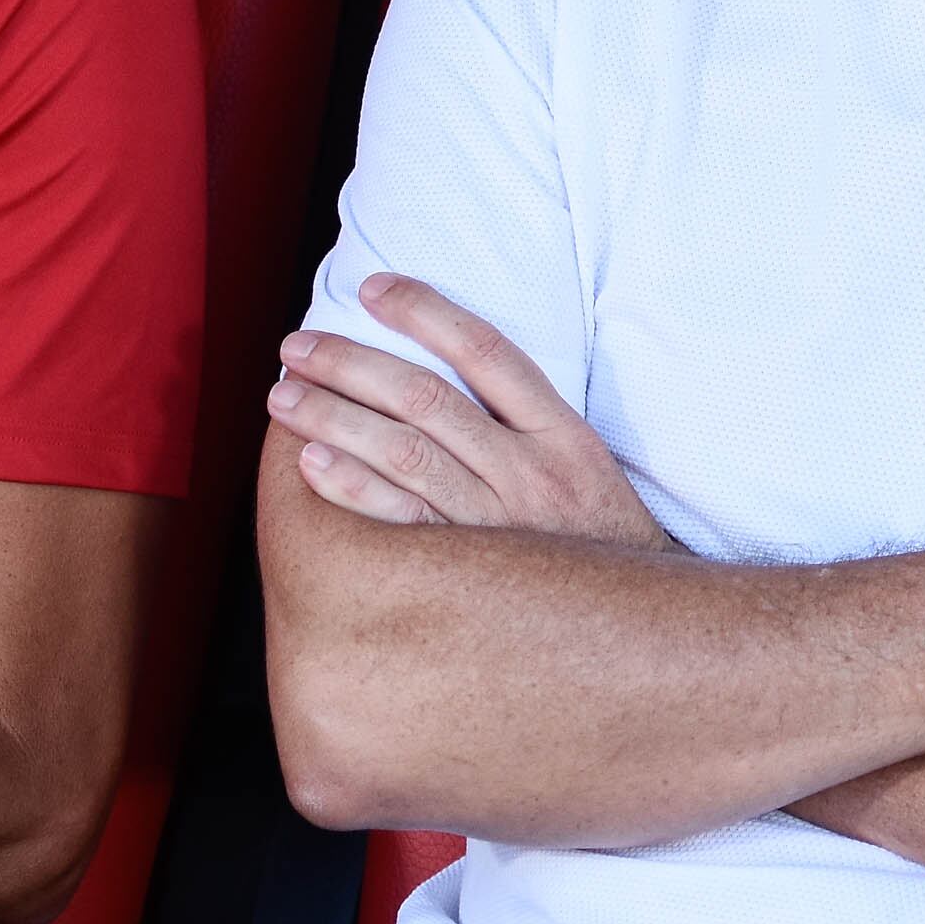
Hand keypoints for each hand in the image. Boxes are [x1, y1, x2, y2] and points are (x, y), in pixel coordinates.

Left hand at [271, 275, 676, 550]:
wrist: (640, 636)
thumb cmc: (598, 543)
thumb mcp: (587, 469)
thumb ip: (528, 425)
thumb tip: (447, 370)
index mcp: (563, 436)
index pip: (487, 351)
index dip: (426, 311)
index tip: (372, 287)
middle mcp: (529, 474)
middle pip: (427, 398)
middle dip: (352, 364)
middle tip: (297, 348)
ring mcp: (497, 526)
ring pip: (404, 453)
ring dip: (335, 417)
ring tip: (284, 397)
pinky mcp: (470, 576)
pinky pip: (399, 523)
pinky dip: (351, 489)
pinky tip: (310, 463)